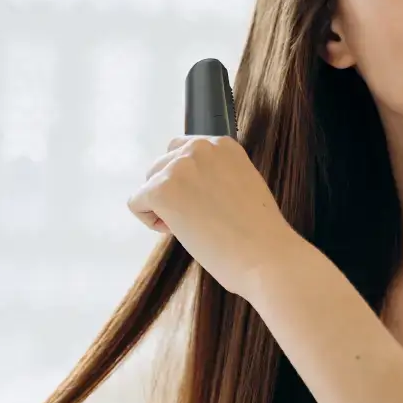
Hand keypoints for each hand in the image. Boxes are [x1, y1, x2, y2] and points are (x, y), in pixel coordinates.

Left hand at [127, 134, 306, 301]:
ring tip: (194, 227)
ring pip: (149, 184)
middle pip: (162, 165)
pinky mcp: (162, 189)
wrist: (266, 257)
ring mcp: (180, 167)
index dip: (189, 182)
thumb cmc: (259, 234)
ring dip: (163, 207)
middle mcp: (201, 148)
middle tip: (201, 219)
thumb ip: (218, 175)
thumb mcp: (244, 186)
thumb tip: (191, 185)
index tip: (208, 204)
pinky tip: (179, 233)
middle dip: (173, 193)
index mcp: (224, 145)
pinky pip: (136, 203)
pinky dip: (151, 221)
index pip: (184, 151)